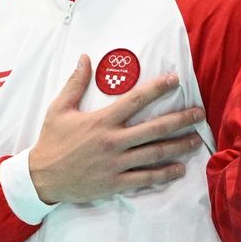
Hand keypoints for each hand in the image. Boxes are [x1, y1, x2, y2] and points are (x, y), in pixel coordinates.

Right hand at [28, 56, 204, 204]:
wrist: (41, 178)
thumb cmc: (51, 141)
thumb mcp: (59, 109)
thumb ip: (75, 83)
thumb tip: (85, 57)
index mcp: (102, 121)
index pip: (136, 100)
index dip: (158, 88)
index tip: (175, 80)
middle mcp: (113, 141)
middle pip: (155, 128)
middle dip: (180, 119)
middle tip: (199, 113)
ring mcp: (116, 164)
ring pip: (155, 153)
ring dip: (178, 146)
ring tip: (196, 140)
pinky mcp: (116, 183)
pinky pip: (145, 178)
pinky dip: (164, 174)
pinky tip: (179, 169)